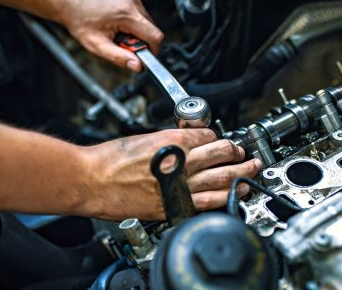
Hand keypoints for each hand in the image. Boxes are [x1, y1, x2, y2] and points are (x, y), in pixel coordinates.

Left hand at [58, 0, 163, 71]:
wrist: (67, 0)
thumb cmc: (79, 20)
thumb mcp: (96, 45)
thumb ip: (119, 57)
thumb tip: (137, 66)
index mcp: (126, 14)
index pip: (155, 36)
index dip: (152, 50)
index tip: (141, 55)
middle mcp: (132, 1)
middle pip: (152, 29)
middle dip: (140, 41)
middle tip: (120, 42)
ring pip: (146, 22)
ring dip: (135, 31)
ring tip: (116, 31)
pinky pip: (139, 13)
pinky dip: (131, 22)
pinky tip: (116, 22)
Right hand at [80, 129, 260, 219]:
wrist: (91, 180)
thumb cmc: (110, 159)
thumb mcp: (144, 138)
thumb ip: (169, 140)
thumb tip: (187, 142)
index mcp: (173, 140)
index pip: (208, 136)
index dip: (216, 137)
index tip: (220, 140)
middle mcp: (181, 162)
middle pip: (222, 154)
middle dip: (237, 153)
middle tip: (244, 153)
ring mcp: (179, 186)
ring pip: (222, 179)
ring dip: (241, 174)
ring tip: (250, 172)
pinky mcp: (172, 206)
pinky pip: (206, 202)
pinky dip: (224, 198)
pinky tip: (234, 195)